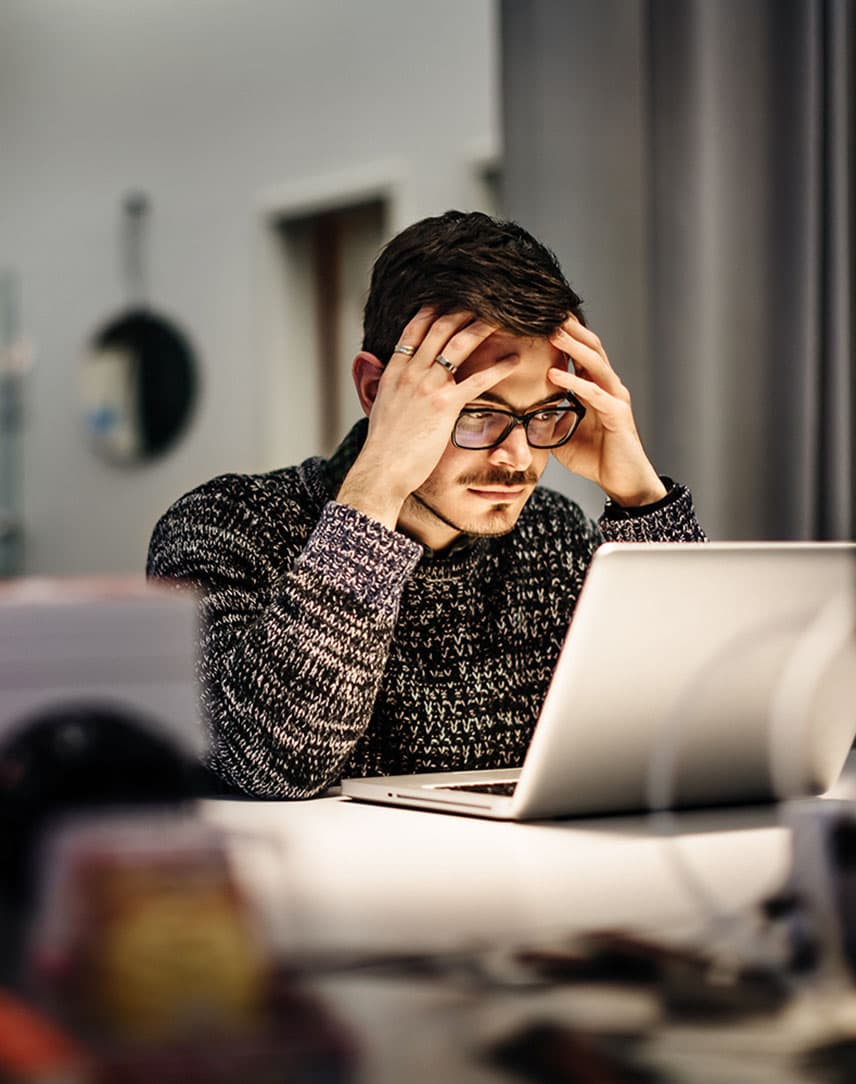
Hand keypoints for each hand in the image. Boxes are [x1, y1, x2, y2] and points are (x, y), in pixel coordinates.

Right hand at [337, 308, 519, 528]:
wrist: (381, 468)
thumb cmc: (383, 446)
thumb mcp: (379, 407)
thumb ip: (386, 387)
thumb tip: (386, 379)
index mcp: (394, 371)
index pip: (413, 329)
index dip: (432, 311)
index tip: (448, 299)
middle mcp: (411, 372)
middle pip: (439, 328)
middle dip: (462, 310)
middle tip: (483, 300)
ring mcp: (428, 386)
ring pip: (459, 345)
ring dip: (481, 327)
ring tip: (503, 318)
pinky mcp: (445, 406)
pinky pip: (477, 380)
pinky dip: (498, 368)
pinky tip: (514, 361)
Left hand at [548, 317, 665, 505]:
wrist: (622, 482)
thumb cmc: (595, 458)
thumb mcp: (560, 435)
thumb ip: (545, 419)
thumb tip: (517, 414)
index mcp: (595, 388)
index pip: (580, 353)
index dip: (565, 336)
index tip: (541, 319)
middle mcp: (607, 387)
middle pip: (591, 348)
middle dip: (570, 329)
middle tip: (547, 310)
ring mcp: (615, 398)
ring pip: (595, 363)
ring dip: (573, 346)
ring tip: (553, 331)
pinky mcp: (618, 415)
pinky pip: (594, 393)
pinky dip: (574, 382)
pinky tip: (554, 374)